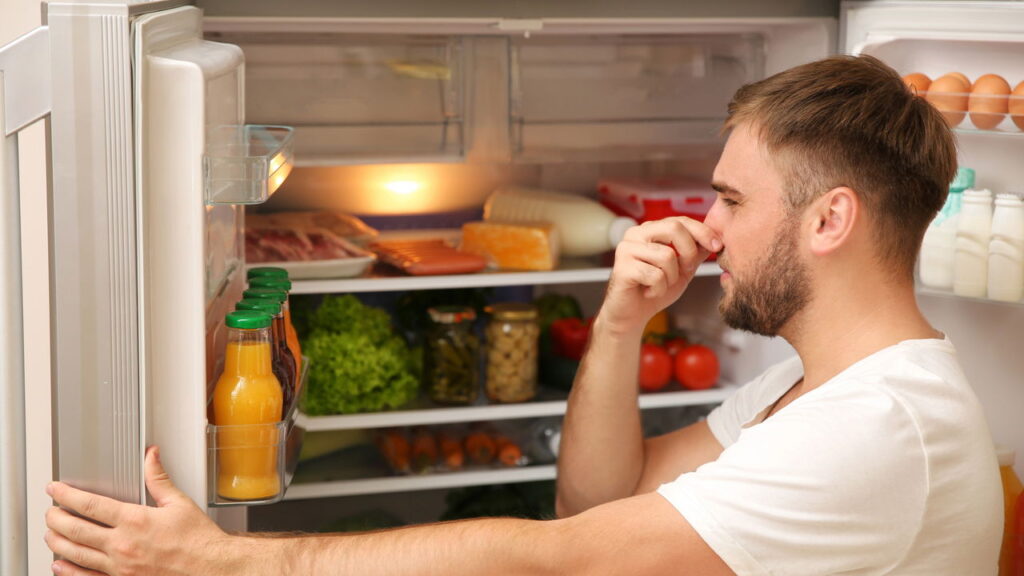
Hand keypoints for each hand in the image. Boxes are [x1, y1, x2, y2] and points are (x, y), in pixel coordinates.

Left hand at [44, 446, 233, 575]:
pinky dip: (69, 571)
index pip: (90, 504)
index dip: (67, 495)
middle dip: (56, 519)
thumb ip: (159, 479)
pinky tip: (61, 565)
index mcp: (135, 521)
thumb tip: (151, 456)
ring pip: (76, 555)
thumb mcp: (179, 503)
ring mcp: (120, 568)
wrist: (210, 568)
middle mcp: (123, 545)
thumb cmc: (198, 540)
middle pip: (76, 530)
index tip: (56, 490)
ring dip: (57, 543)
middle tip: (49, 511)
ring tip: (50, 534)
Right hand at [598, 217, 720, 337]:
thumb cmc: (654, 290)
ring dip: (671, 277)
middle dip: (689, 252)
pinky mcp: (622, 268)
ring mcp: (626, 249)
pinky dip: (658, 289)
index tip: (717, 246)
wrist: (631, 315)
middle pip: (674, 228)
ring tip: (660, 285)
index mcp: (650, 230)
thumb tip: (715, 240)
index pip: (680, 221)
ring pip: (666, 255)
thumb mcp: (682, 269)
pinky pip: (655, 276)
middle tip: (687, 270)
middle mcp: (636, 234)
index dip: (702, 232)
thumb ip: (695, 253)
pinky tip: (649, 292)